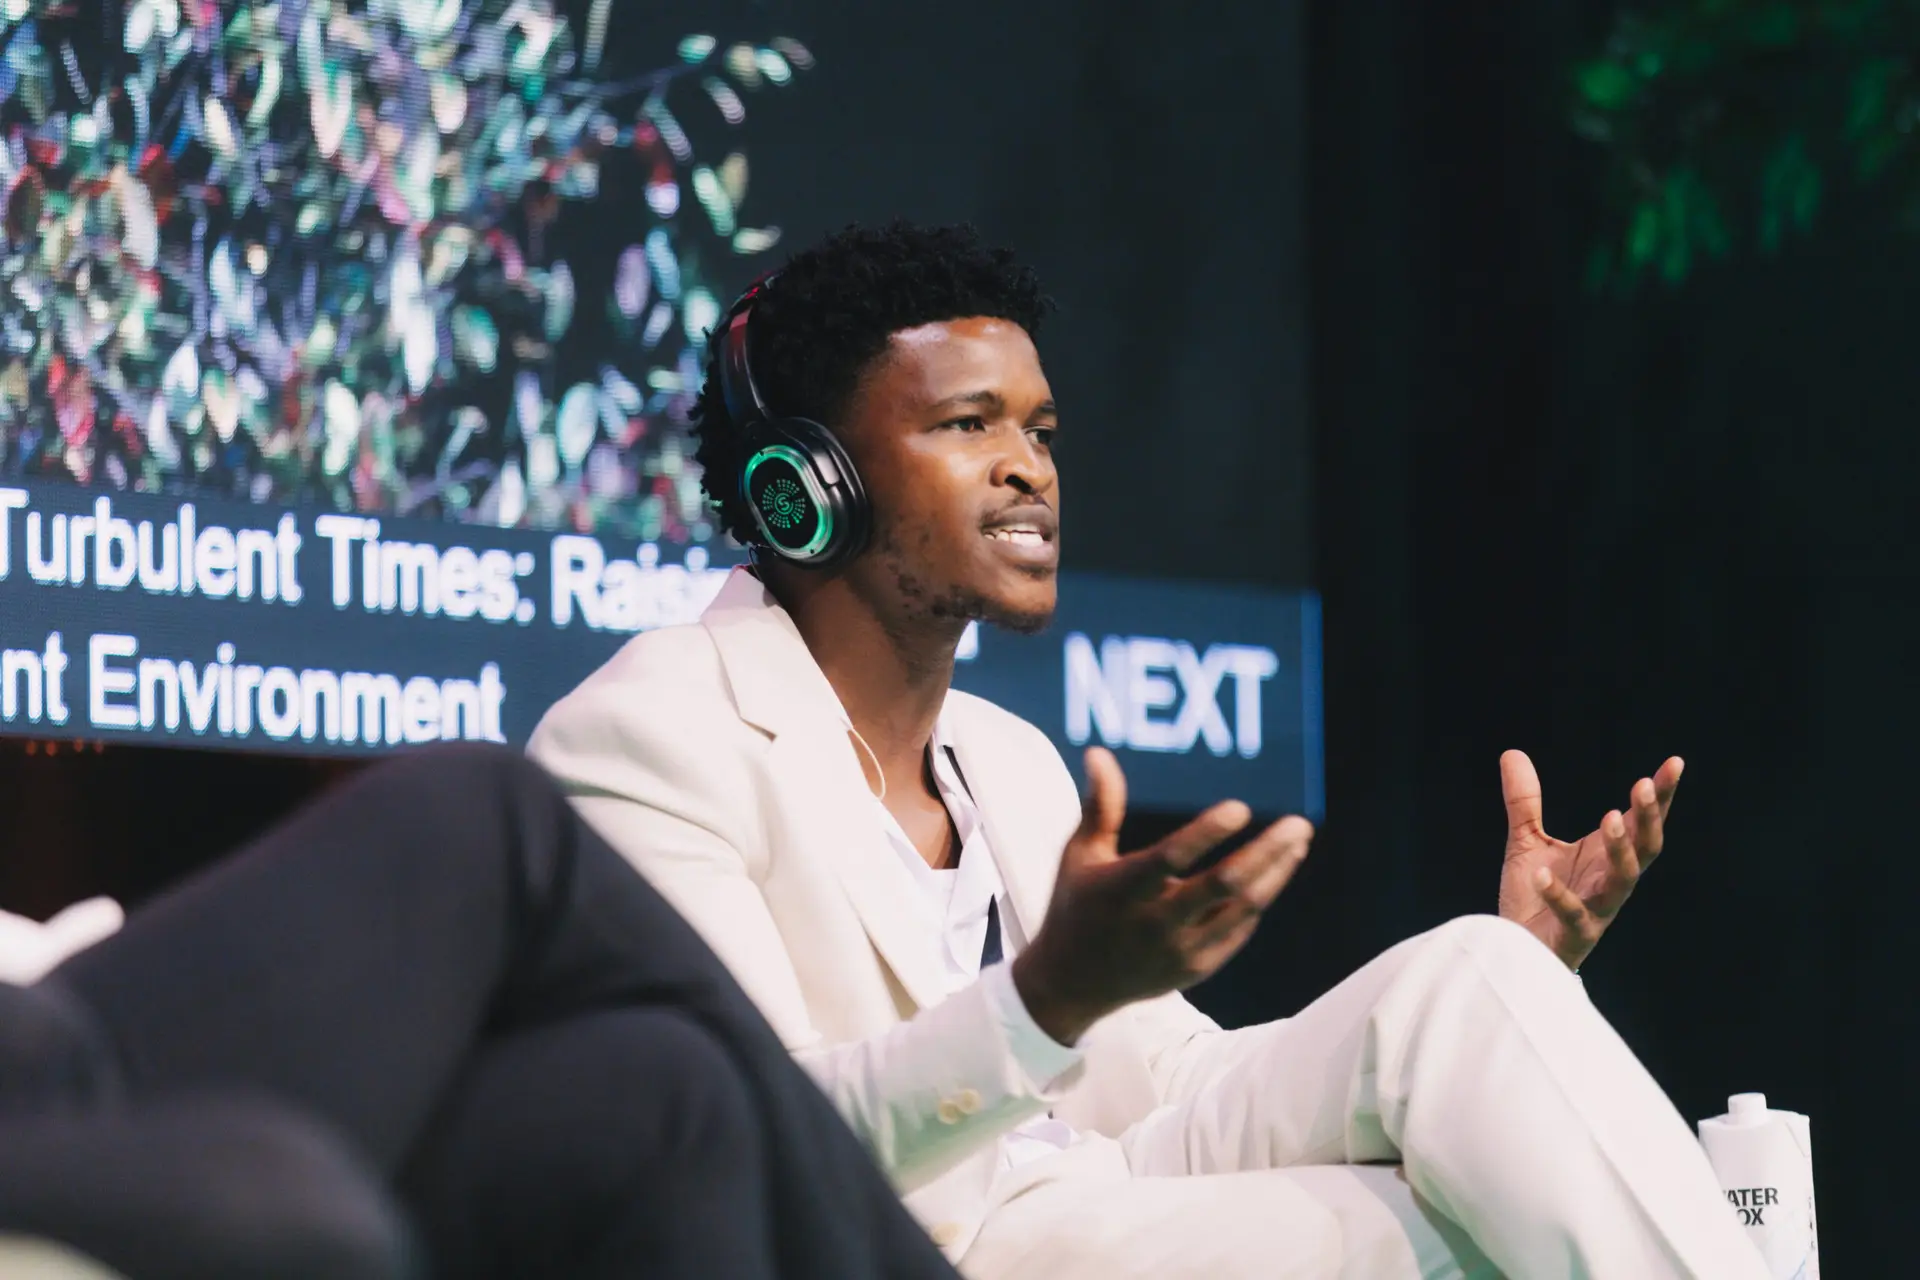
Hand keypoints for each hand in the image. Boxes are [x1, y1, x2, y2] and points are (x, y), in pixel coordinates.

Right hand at [1012, 747, 1312, 1044]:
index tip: (1240, 807)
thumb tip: (1099, 754)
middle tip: (1299, 824)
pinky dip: (1257, 902)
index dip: (1207, 833)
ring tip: (1298, 843)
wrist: (1073, 984)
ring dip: (1276, 874)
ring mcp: (1179, 951)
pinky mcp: (1196, 968)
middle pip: (1223, 885)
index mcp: (1122, 890)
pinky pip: (1239, 931)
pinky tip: (1273, 874)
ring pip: (1243, 910)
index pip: (1170, 858)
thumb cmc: (1076, 905)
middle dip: (1267, 852)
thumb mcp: (1080, 855)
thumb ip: (1100, 806)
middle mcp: (1154, 923)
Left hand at [1497, 749, 1680, 969]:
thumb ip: (1525, 801)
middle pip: (1645, 849)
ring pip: (1622, 881)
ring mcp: (1596, 909)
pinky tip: (1541, 873)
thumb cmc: (1532, 897)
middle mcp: (1609, 882)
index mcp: (1606, 857)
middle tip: (1644, 785)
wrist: (1515, 951)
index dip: (1661, 796)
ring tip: (1610, 817)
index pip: (1641, 823)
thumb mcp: (1527, 841)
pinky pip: (1573, 915)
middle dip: (1648, 818)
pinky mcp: (1572, 935)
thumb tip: (1512, 752)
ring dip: (1621, 850)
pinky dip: (1558, 894)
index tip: (1674, 763)